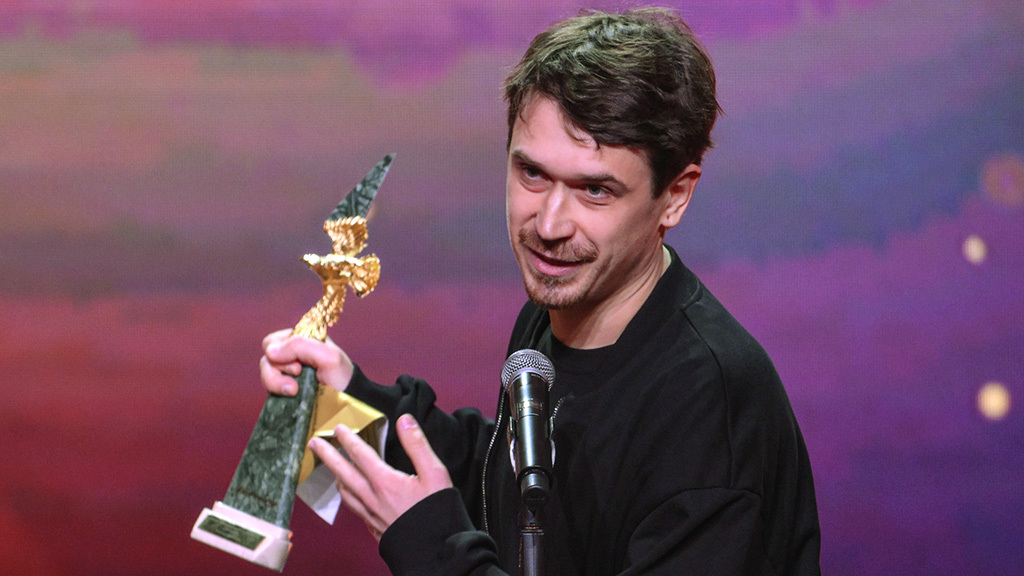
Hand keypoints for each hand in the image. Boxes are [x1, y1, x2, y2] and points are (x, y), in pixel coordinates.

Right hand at [259, 329, 353, 394]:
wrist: (348, 401)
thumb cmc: (341, 375)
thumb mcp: (328, 356)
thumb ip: (300, 346)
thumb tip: (270, 352)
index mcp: (300, 341)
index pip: (273, 341)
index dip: (279, 352)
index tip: (298, 365)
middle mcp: (290, 355)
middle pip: (266, 358)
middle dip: (277, 370)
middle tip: (298, 376)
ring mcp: (286, 373)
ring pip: (266, 374)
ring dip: (276, 382)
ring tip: (294, 390)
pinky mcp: (284, 390)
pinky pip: (269, 388)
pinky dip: (277, 392)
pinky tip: (291, 396)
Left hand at [308, 414, 452, 541]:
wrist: (437, 550)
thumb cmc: (437, 511)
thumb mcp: (434, 473)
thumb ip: (417, 445)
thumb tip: (404, 420)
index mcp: (385, 482)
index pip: (361, 455)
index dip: (348, 439)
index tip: (338, 428)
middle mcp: (372, 499)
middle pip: (344, 473)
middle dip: (328, 456)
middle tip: (314, 444)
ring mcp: (372, 516)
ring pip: (346, 494)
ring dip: (336, 478)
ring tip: (332, 470)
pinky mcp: (376, 529)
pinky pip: (355, 510)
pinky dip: (348, 498)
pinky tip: (352, 499)